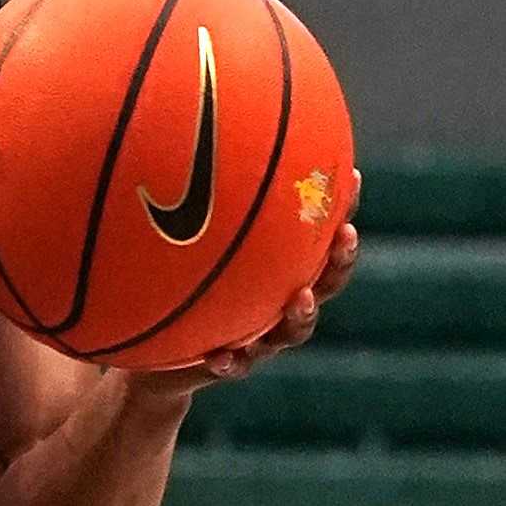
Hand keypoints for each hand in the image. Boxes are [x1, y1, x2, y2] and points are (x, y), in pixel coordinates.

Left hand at [130, 173, 361, 400]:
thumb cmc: (176, 286)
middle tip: (344, 237)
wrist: (152, 352)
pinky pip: (235, 367)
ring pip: (292, 331)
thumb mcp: (183, 244)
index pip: (318, 240)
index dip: (339, 210)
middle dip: (338, 261)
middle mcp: (278, 304)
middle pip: (325, 283)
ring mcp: (259, 337)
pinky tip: (222, 356)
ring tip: (300, 298)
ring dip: (301, 314)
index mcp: (278, 272)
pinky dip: (232, 362)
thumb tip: (185, 138)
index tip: (353, 178)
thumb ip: (196, 207)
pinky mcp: (227, 365)